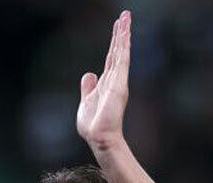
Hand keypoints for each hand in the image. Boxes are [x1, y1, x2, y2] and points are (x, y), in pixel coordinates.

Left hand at [77, 11, 130, 152]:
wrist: (99, 137)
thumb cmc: (93, 125)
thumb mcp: (86, 102)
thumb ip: (88, 87)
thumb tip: (89, 73)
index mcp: (106, 83)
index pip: (111, 58)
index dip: (114, 43)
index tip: (118, 28)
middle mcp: (115, 79)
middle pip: (118, 50)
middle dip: (121, 33)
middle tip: (125, 15)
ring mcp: (118, 80)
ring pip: (121, 51)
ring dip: (123, 33)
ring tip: (126, 17)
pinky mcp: (119, 82)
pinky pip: (122, 58)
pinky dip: (123, 44)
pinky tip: (125, 32)